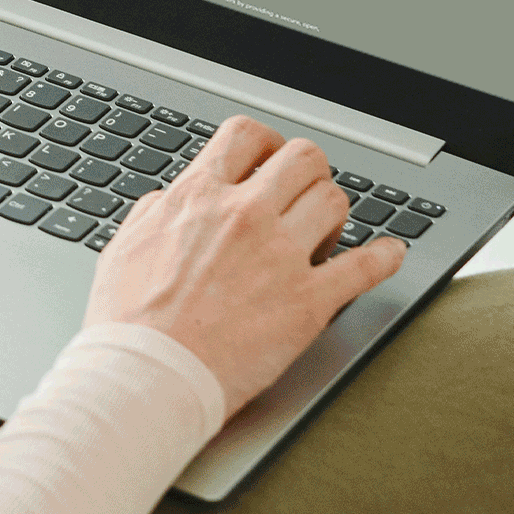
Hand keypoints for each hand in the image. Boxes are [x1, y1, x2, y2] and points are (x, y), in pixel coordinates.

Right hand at [83, 116, 404, 416]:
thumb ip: (155, 215)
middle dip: (306, 171)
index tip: (268, 159)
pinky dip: (385, 257)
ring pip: (334, 200)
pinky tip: (389, 254)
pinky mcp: (308, 302)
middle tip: (302, 193)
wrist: (147, 377)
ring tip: (326, 230)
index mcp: (197, 199)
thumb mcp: (124, 249)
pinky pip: (365, 267)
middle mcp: (243, 216)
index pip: (245, 136)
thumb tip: (171, 201)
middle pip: (302, 157)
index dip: (264, 143)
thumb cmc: (128, 325)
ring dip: (333, 211)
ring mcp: (280, 256)